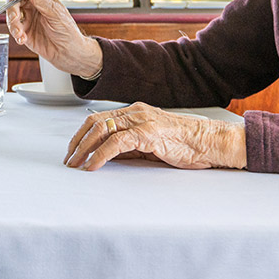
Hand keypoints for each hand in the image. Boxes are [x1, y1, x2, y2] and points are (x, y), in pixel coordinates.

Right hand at [4, 0, 102, 77]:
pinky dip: (15, 34)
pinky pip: (13, 28)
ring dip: (13, 24)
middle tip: (15, 18)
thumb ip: (41, 0)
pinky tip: (22, 39)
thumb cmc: (67, 31)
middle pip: (15, 0)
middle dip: (12, 9)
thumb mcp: (54, 13)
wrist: (67, 53)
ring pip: (12, 15)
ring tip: (20, 34)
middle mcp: (34, 5)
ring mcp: (28, 18)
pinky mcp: (24, 31)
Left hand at [64, 102, 247, 171]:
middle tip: (68, 161)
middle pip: (94, 122)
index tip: (72, 152)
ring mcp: (142, 121)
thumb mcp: (150, 145)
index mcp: (135, 113)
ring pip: (102, 129)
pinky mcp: (148, 133)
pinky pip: (117, 143)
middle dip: (77, 142)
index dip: (81, 136)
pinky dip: (100, 155)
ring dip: (84, 149)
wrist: (210, 142)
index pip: (98, 119)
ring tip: (75, 165)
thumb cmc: (186, 145)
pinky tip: (93, 166)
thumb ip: (129, 147)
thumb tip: (105, 157)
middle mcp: (135, 112)